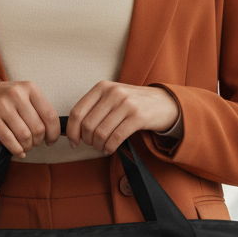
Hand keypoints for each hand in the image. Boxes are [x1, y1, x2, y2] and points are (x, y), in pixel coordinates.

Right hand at [0, 79, 60, 158]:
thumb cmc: (4, 98)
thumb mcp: (23, 95)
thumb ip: (39, 109)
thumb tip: (55, 132)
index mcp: (30, 88)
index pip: (50, 115)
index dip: (54, 133)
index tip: (51, 140)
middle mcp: (17, 94)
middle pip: (38, 128)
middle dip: (39, 141)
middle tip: (35, 143)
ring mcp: (2, 105)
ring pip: (24, 135)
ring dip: (28, 146)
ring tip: (26, 146)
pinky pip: (9, 139)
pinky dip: (16, 149)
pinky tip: (18, 151)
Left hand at [65, 82, 179, 155]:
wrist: (165, 103)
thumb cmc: (134, 103)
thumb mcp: (113, 97)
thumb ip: (94, 108)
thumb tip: (72, 129)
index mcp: (102, 87)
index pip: (77, 112)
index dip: (72, 131)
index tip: (73, 142)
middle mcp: (113, 93)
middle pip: (88, 125)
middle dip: (87, 141)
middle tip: (92, 145)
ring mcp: (126, 103)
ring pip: (101, 133)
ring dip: (98, 146)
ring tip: (102, 148)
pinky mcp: (138, 116)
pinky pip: (116, 137)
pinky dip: (109, 147)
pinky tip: (110, 149)